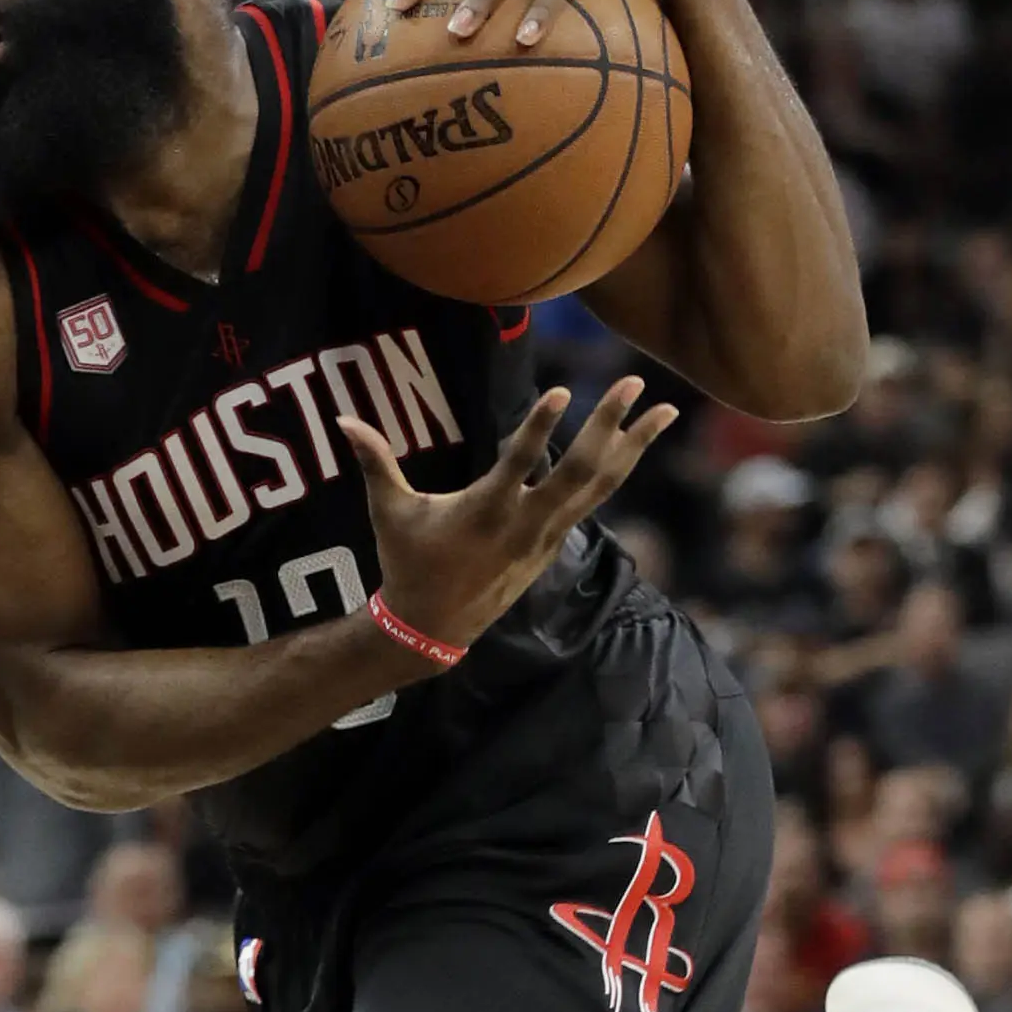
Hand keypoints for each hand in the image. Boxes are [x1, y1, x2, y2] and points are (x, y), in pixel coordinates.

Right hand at [341, 378, 676, 648]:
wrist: (434, 626)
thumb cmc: (408, 561)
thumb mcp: (389, 512)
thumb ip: (375, 462)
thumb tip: (345, 420)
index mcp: (484, 510)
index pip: (519, 461)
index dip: (540, 427)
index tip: (563, 391)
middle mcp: (525, 521)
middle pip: (579, 470)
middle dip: (609, 425)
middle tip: (633, 385)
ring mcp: (545, 534)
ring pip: (600, 485)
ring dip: (635, 446)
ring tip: (667, 411)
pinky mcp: (553, 542)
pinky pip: (594, 499)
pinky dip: (617, 469)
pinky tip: (635, 445)